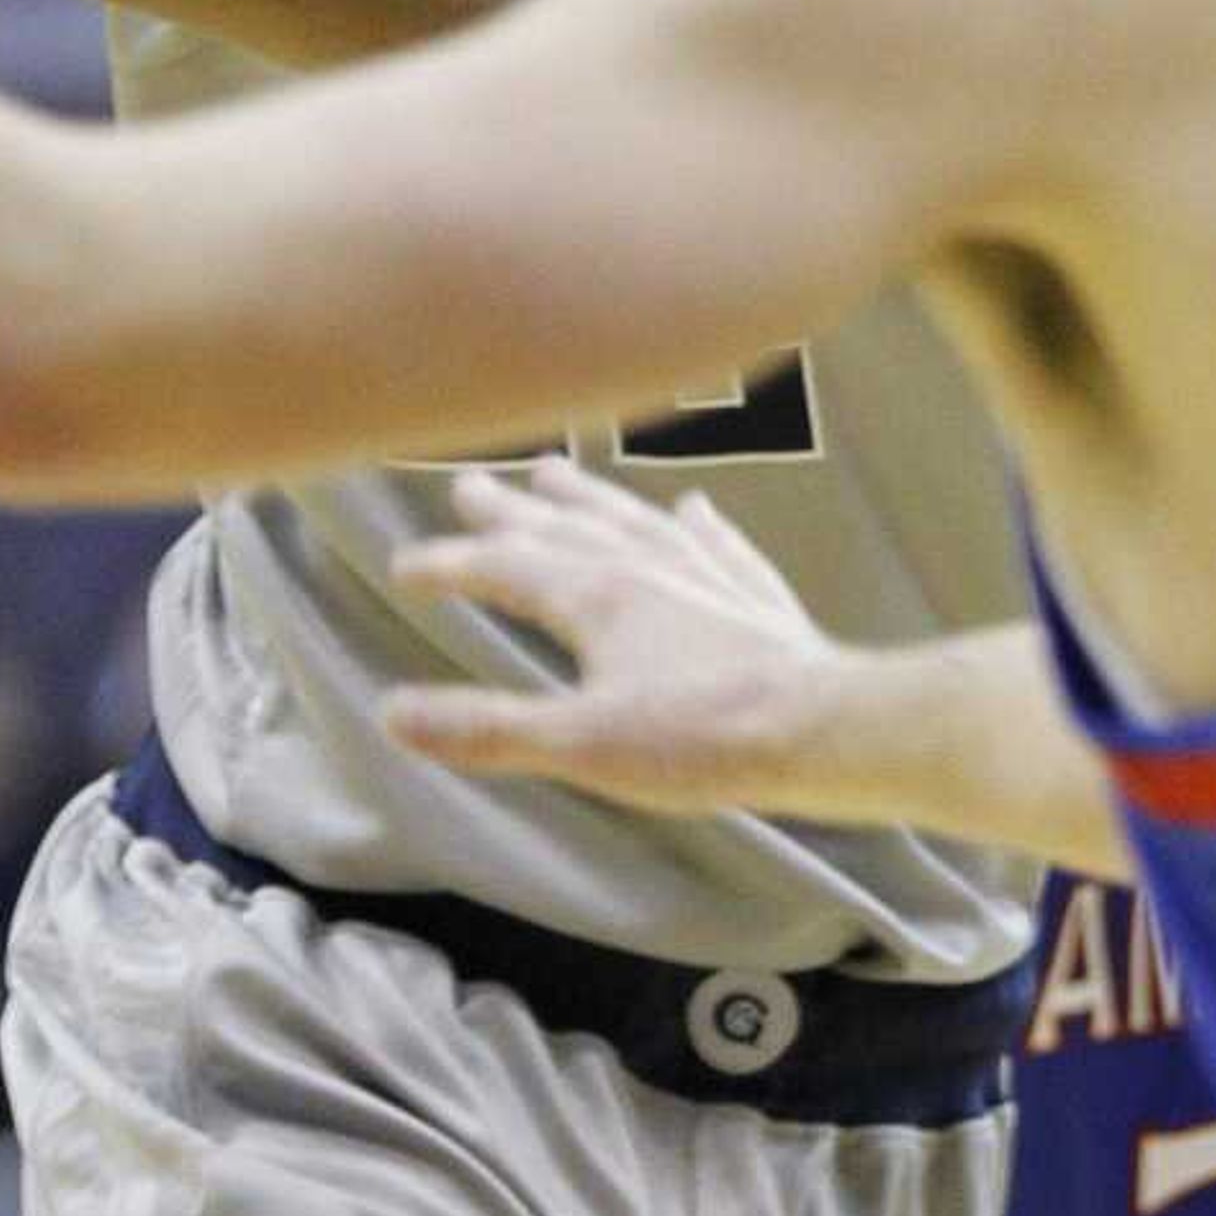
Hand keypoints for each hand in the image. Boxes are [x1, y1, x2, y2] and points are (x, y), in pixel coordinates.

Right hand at [382, 460, 853, 819]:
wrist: (822, 728)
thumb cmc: (700, 739)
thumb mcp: (578, 743)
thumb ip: (486, 727)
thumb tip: (393, 713)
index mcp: (596, 596)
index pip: (505, 568)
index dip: (451, 565)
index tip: (405, 565)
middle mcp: (648, 566)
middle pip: (564, 528)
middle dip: (510, 511)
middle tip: (467, 484)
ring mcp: (707, 574)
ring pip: (634, 520)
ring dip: (590, 499)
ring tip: (557, 472)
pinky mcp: (757, 599)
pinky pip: (719, 546)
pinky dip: (700, 526)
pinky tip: (696, 509)